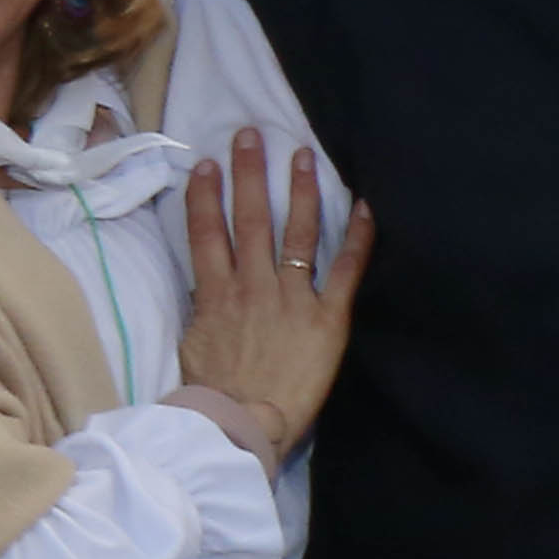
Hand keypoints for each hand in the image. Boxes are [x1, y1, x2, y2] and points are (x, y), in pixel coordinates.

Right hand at [173, 131, 369, 465]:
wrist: (243, 423)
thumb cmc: (215, 393)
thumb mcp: (194, 344)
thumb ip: (202, 309)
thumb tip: (205, 286)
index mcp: (216, 295)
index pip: (207, 234)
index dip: (205, 196)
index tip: (207, 165)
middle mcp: (253, 286)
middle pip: (249, 220)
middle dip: (249, 174)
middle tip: (251, 135)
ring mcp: (292, 299)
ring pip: (296, 233)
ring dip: (299, 191)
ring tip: (302, 155)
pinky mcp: (328, 318)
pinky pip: (346, 270)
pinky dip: (357, 237)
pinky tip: (364, 207)